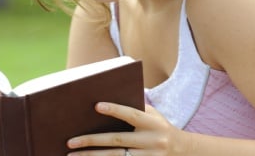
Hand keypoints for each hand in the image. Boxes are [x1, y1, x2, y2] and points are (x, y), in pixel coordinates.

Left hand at [67, 102, 190, 155]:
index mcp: (153, 124)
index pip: (132, 115)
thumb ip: (136, 109)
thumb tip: (107, 104)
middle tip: (70, 142)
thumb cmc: (161, 128)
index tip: (96, 106)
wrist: (184, 152)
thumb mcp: (154, 116)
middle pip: (117, 141)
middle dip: (91, 141)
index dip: (115, 110)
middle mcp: (151, 142)